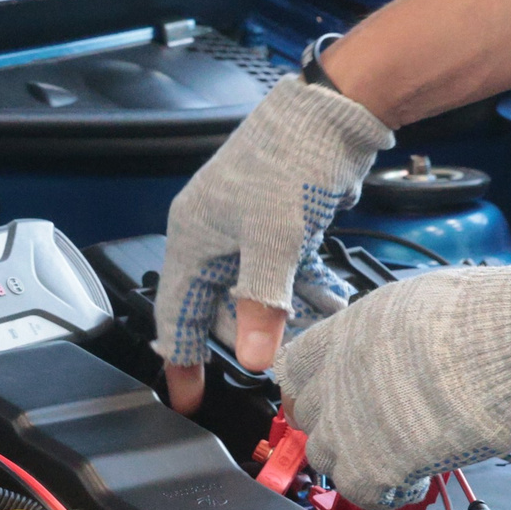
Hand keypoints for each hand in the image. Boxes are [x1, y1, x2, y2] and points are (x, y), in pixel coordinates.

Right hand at [153, 74, 394, 411]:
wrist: (334, 111)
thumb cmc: (293, 160)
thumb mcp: (276, 242)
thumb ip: (262, 305)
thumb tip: (256, 360)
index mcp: (193, 236)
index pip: (175, 313)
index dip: (181, 359)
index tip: (188, 397)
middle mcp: (213, 233)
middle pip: (217, 306)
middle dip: (246, 339)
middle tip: (268, 369)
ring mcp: (246, 227)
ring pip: (254, 290)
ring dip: (283, 317)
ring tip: (310, 342)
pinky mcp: (278, 221)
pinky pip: (282, 271)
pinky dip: (302, 291)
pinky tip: (328, 306)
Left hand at [273, 264, 510, 509]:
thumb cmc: (488, 315)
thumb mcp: (418, 303)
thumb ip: (386, 334)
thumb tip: (390, 349)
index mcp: (345, 333)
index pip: (294, 369)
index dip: (313, 388)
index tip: (329, 398)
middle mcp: (336, 379)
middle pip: (306, 418)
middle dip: (335, 426)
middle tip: (369, 429)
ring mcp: (350, 425)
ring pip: (326, 458)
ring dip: (357, 460)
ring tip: (395, 454)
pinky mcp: (375, 465)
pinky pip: (360, 495)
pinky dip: (385, 494)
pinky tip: (415, 477)